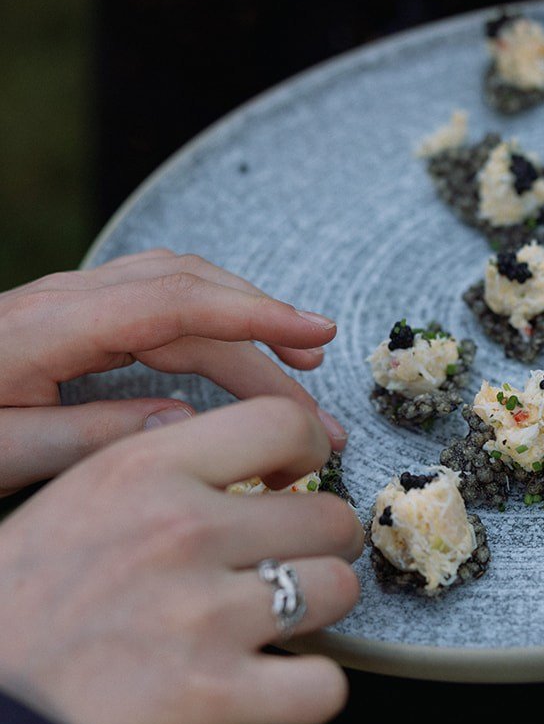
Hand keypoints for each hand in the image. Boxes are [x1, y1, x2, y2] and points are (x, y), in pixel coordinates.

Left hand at [0, 248, 346, 495]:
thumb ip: (88, 437)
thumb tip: (184, 425)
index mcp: (48, 327)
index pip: (174, 302)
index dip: (253, 313)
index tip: (313, 335)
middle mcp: (65, 299)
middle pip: (189, 294)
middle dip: (264, 334)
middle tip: (316, 398)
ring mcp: (68, 302)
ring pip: (179, 286)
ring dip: (243, 319)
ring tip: (297, 364)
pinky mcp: (69, 318)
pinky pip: (158, 300)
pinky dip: (209, 321)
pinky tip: (230, 355)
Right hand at [0, 397, 361, 723]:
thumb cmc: (24, 602)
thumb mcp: (80, 496)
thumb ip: (166, 466)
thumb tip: (254, 453)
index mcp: (145, 469)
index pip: (282, 422)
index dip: (308, 449)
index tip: (295, 477)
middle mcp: (183, 530)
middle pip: (329, 514)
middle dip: (320, 541)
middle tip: (289, 560)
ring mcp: (203, 613)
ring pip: (339, 589)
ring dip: (318, 608)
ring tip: (278, 618)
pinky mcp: (214, 695)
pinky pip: (323, 686)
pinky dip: (311, 692)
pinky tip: (277, 684)